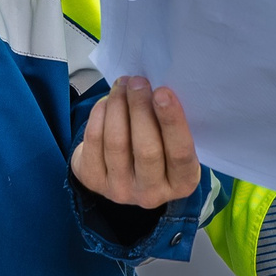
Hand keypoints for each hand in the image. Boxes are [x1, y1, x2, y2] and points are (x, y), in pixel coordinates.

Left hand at [70, 77, 202, 209]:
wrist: (121, 171)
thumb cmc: (155, 146)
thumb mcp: (172, 142)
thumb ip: (169, 123)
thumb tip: (158, 89)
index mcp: (182, 182)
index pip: (180, 154)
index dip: (172, 122)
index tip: (162, 92)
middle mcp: (152, 194)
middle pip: (146, 149)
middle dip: (140, 108)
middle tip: (138, 82)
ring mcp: (120, 190)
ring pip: (117, 142)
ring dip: (118, 106)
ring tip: (122, 85)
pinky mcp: (93, 181)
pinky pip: (94, 141)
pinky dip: (99, 114)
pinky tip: (107, 102)